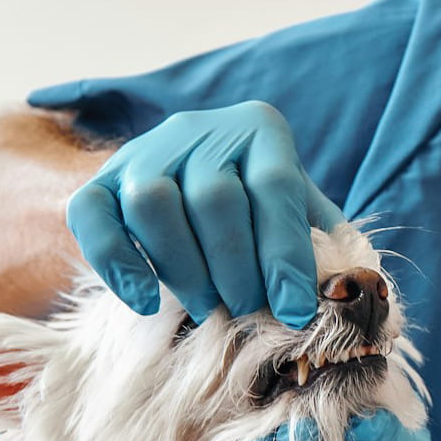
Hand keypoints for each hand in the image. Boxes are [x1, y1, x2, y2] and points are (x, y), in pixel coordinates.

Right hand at [65, 101, 344, 325]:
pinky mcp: (98, 182)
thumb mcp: (301, 211)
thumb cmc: (261, 209)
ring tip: (206, 307)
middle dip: (235, 268)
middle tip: (246, 311)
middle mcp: (198, 129)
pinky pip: (91, 215)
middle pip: (214, 196)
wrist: (190, 181)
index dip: (285, 253)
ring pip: (153, 201)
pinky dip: (116, 263)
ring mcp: (143, 151)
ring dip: (183, 267)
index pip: (275, 186)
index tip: (293, 309)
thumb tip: (348, 286)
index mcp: (259, 129)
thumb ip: (326, 240)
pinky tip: (145, 301)